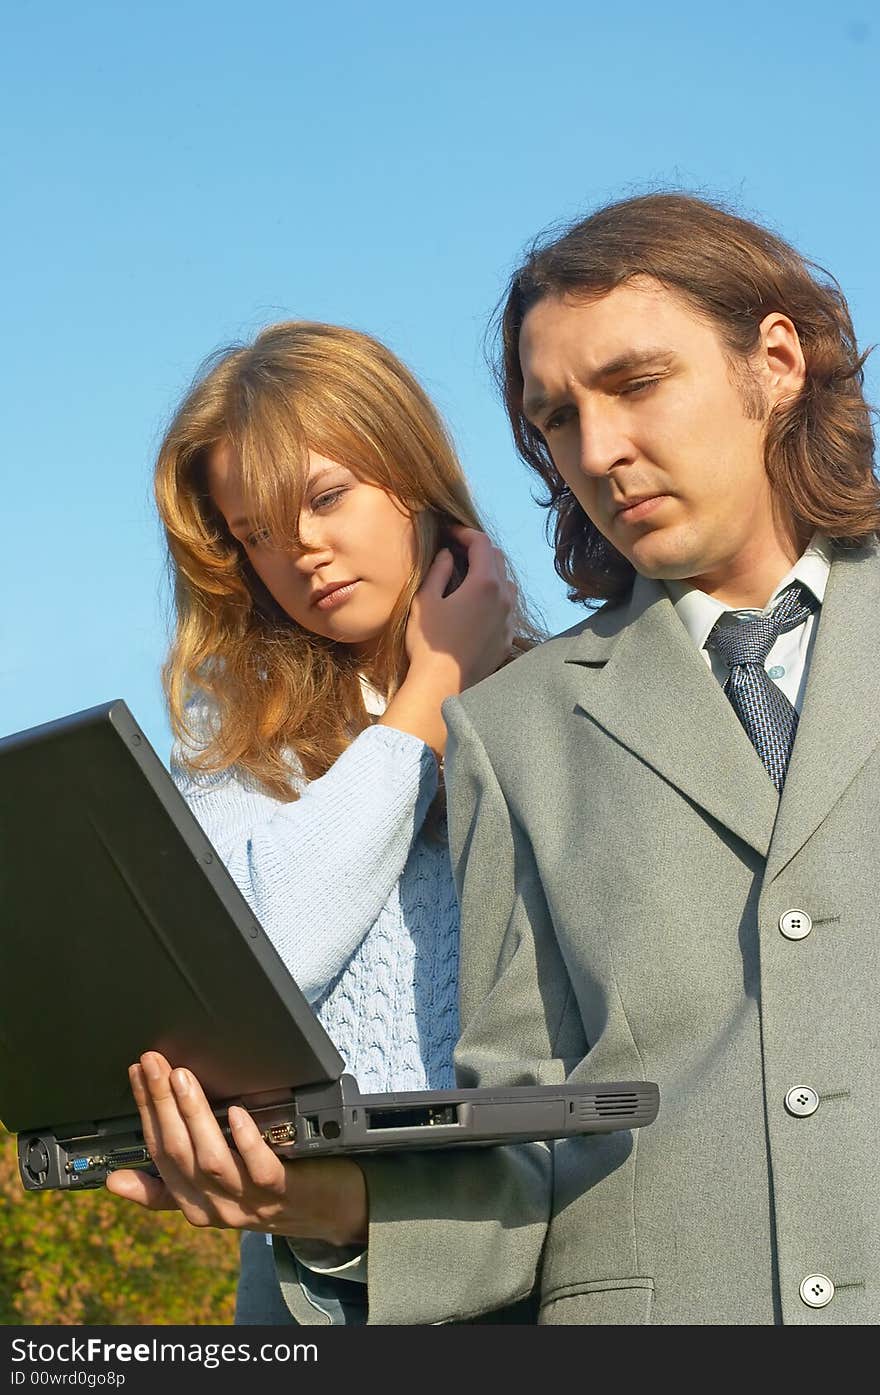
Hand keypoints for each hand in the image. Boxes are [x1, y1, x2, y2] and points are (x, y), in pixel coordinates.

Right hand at [104, 1052, 367, 1245]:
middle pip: (178, 1153)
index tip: (137, 1073)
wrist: (326, 1212)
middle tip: (153, 1063)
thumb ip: (164, 1186)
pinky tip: (238, 1111)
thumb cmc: (265, 1192)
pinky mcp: (281, 1191)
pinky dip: (246, 1139)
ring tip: (183, 1078)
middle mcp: (214, 1206)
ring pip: (212, 1160)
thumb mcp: (211, 1192)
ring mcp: (248, 1201)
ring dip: (194, 1116)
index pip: (158, 1153)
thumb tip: (114, 1180)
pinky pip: (259, 1168)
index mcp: (192, 1203)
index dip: (145, 1111)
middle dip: (161, 1104)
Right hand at [380, 528, 514, 756]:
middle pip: (498, 560)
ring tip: (468, 576)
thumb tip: (447, 554)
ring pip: (507, 584)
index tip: (449, 533)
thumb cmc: (429, 642)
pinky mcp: (508, 637)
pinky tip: (477, 605)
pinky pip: (507, 608)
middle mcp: (504, 597)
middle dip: (478, 550)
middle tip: (457, 550)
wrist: (442, 685)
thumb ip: (439, 570)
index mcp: (485, 583)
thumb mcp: (426, 600)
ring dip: (490, 573)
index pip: (482, 543)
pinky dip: (494, 597)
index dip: (465, 532)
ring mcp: (509, 619)